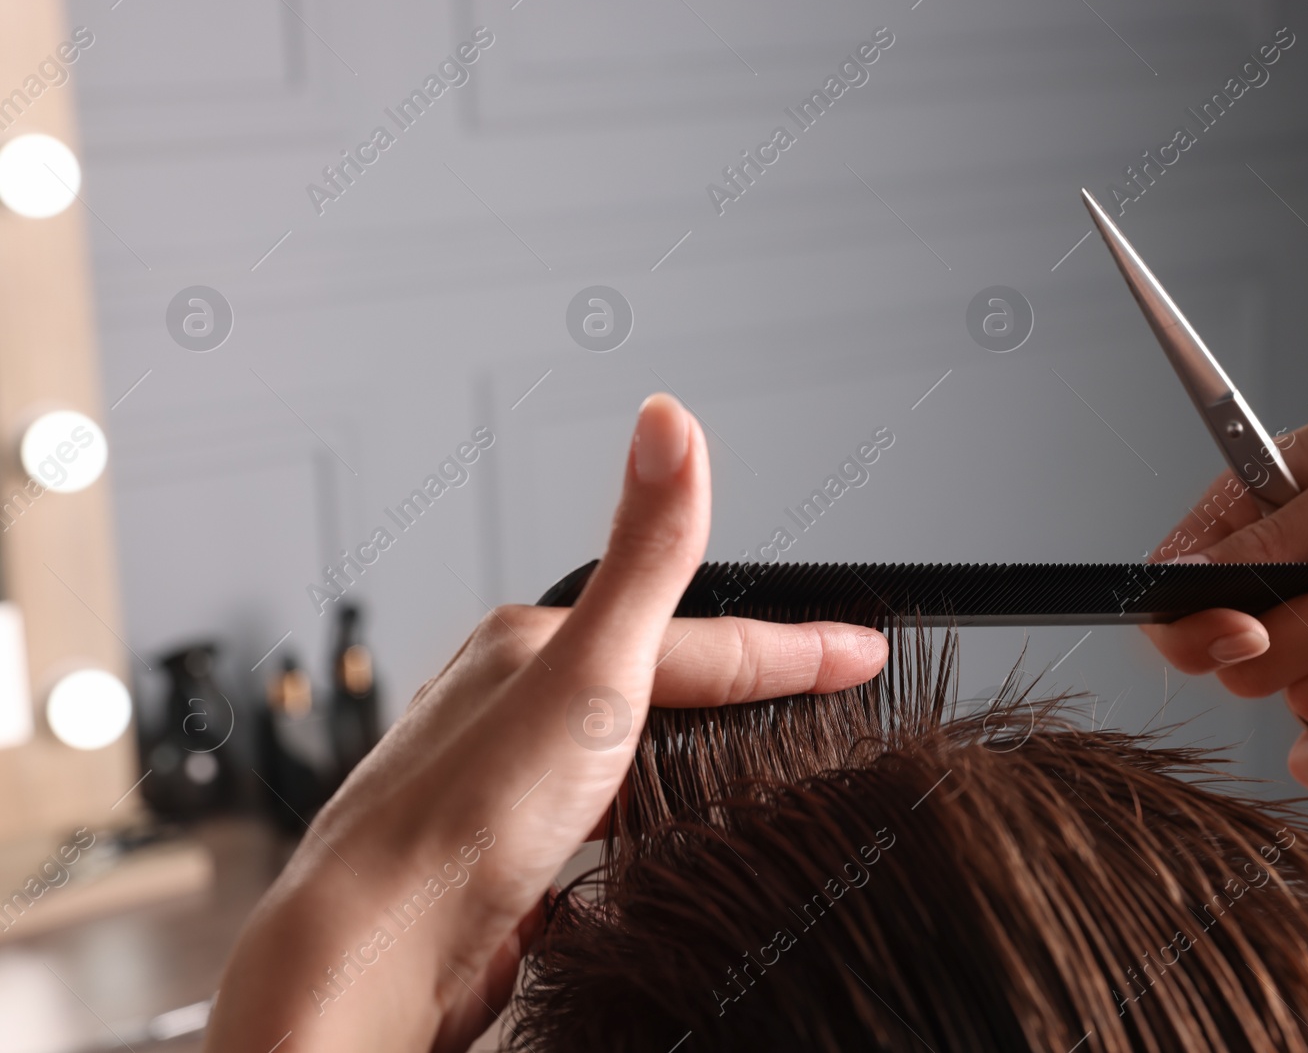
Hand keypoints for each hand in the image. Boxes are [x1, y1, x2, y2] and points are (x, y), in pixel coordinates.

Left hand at [204, 394, 888, 1052]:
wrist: (371, 955)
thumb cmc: (463, 819)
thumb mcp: (589, 671)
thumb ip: (645, 557)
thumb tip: (669, 425)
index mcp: (534, 647)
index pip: (697, 639)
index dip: (791, 647)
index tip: (863, 651)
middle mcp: (513, 707)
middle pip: (656, 690)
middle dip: (740, 690)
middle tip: (817, 691)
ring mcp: (507, 788)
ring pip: (623, 760)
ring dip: (688, 758)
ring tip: (752, 767)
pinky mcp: (505, 861)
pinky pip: (592, 829)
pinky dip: (638, 827)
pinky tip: (648, 851)